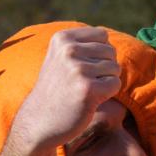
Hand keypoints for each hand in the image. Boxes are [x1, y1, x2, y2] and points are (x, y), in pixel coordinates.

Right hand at [13, 27, 120, 148]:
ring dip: (106, 82)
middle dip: (104, 68)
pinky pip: (115, 84)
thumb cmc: (57, 89)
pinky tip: (90, 100)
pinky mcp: (88, 89)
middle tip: (84, 83)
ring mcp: (78, 69)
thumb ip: (81, 44)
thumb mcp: (60, 58)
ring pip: (115, 68)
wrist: (40, 121)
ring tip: (86, 91)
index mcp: (62, 38)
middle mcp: (69, 50)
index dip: (100, 52)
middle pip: (110, 51)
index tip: (83, 67)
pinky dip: (108, 94)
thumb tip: (107, 34)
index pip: (102, 35)